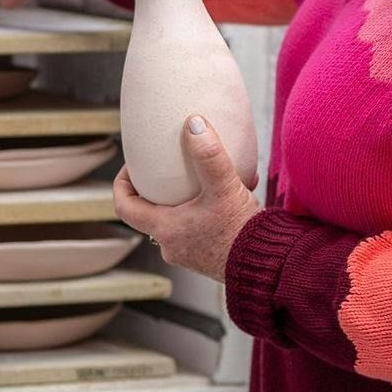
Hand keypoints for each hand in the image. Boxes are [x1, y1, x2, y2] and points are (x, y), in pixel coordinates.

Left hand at [114, 116, 259, 281]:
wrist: (269, 267)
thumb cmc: (242, 233)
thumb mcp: (224, 188)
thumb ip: (208, 155)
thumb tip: (193, 123)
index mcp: (165, 229)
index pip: (125, 206)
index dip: (123, 183)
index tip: (133, 165)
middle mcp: (173, 245)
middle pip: (152, 211)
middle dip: (159, 188)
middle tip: (170, 166)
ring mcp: (192, 253)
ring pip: (179, 218)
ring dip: (190, 197)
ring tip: (208, 175)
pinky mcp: (211, 255)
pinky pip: (202, 226)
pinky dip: (210, 208)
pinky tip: (235, 191)